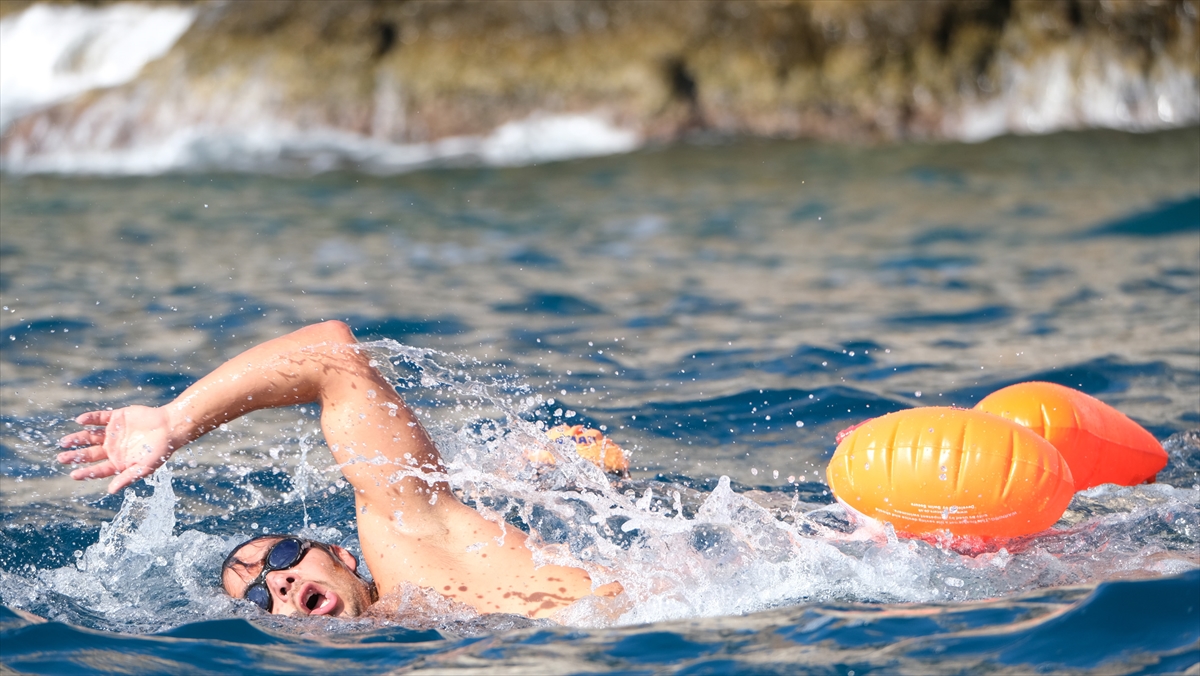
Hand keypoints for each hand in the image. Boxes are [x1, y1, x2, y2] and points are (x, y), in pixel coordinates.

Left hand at [57, 406, 177, 492]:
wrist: (171, 427)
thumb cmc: (161, 450)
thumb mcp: (145, 467)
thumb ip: (127, 477)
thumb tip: (111, 491)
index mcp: (119, 462)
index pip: (99, 469)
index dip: (86, 472)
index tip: (73, 475)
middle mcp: (113, 448)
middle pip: (90, 453)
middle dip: (75, 456)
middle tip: (61, 458)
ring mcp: (113, 433)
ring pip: (90, 436)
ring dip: (77, 438)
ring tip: (64, 442)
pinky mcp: (116, 418)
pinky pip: (99, 418)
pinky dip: (90, 419)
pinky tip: (80, 421)